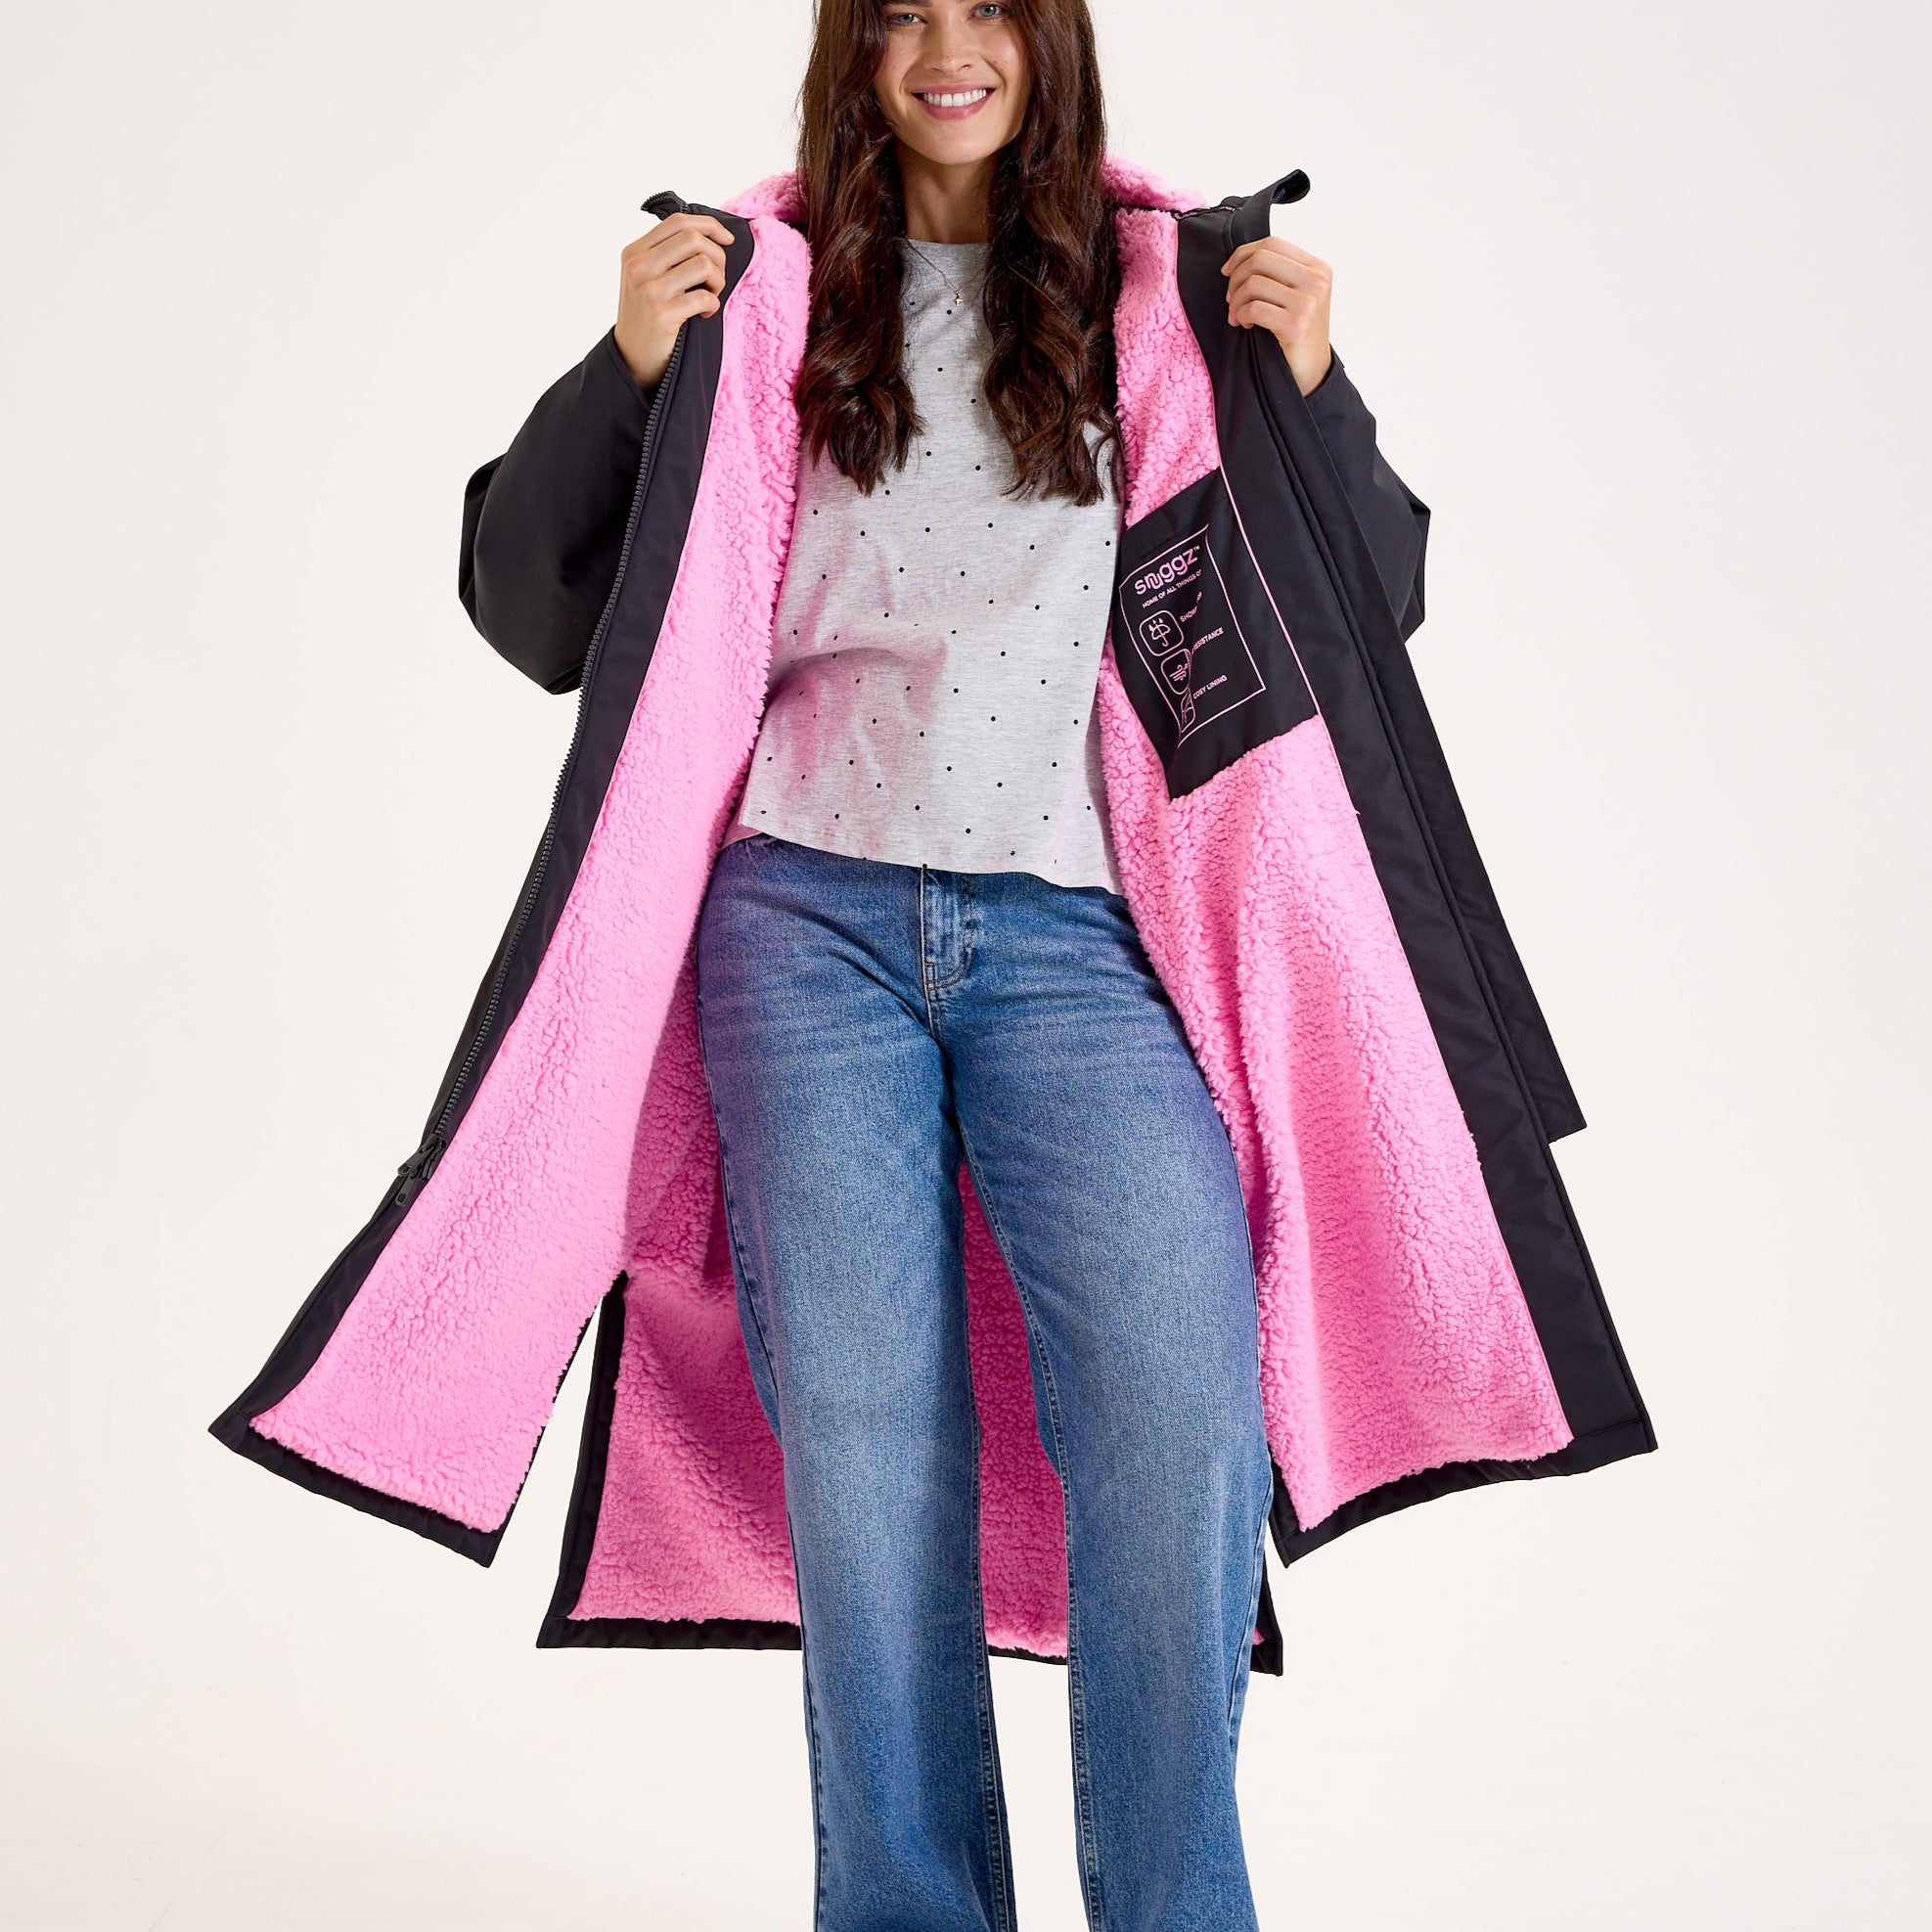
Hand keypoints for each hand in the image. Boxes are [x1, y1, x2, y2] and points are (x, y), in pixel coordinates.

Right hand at [614, 211, 734, 390]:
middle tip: (716, 278)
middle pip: (693, 238)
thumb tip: (710, 235)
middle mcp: (638, 266)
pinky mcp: (661, 314)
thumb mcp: (647, 277)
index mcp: (635, 251)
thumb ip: (668, 254)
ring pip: (703, 264)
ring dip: (718, 281)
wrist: (632, 360)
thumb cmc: (647, 317)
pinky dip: (713, 305)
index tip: (727, 239)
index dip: (709, 225)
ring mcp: (649, 290)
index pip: (678, 221)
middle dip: (717, 256)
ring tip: (710, 295)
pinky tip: (704, 314)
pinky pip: (704, 297)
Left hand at [1221, 236, 1332, 396]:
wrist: (1312, 372)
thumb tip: (1239, 258)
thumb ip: (1278, 273)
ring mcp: (1309, 302)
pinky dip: (1241, 316)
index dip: (1242, 254)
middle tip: (1231, 299)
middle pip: (1260, 259)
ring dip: (1236, 301)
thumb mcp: (1295, 295)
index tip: (1228, 272)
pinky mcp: (1296, 324)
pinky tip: (1244, 325)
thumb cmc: (1296, 333)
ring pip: (1253, 283)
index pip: (1272, 244)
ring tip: (1237, 316)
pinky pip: (1253, 308)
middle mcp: (1316, 281)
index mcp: (1317, 268)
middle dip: (1236, 279)